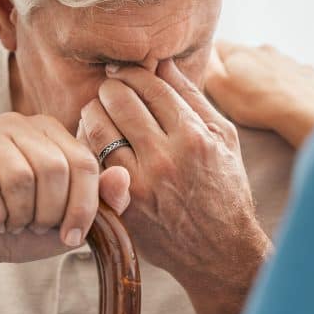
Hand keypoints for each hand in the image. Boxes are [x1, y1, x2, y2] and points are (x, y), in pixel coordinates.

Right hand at [0, 112, 131, 288]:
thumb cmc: (16, 229)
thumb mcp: (64, 221)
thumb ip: (98, 202)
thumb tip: (123, 178)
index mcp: (48, 131)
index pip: (83, 162)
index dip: (83, 205)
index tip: (71, 237)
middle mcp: (15, 123)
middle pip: (53, 168)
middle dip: (48, 212)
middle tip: (33, 227)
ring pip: (19, 176)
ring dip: (18, 215)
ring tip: (10, 223)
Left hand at [78, 60, 269, 287]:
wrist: (219, 251)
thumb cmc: (225, 189)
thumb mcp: (224, 138)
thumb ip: (193, 98)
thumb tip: (163, 62)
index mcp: (194, 137)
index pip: (150, 86)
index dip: (133, 73)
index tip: (127, 73)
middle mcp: (165, 158)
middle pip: (120, 101)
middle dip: (111, 88)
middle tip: (110, 88)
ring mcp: (140, 183)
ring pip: (99, 128)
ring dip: (94, 112)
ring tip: (98, 110)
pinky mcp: (122, 205)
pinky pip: (92, 162)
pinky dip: (88, 145)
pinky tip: (94, 140)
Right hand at [205, 41, 313, 147]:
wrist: (301, 112)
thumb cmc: (255, 104)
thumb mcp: (219, 87)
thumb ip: (207, 67)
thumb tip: (204, 53)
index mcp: (239, 52)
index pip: (217, 46)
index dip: (212, 61)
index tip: (213, 77)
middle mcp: (262, 49)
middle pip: (244, 54)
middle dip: (240, 68)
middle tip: (238, 92)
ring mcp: (286, 59)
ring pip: (269, 63)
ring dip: (264, 75)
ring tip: (262, 98)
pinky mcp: (305, 72)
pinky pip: (291, 74)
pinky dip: (286, 83)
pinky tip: (286, 99)